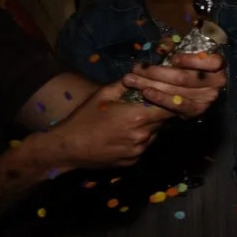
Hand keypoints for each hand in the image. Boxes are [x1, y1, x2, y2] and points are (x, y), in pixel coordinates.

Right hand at [39, 90, 168, 170]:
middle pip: (162, 122)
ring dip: (149, 127)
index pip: (169, 108)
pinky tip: (124, 135)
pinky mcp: (132, 161)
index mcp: (138, 117)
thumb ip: (126, 84)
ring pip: (154, 135)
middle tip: (146, 106)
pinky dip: (139, 140)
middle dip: (157, 113)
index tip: (167, 96)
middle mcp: (143, 135)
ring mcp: (138, 151)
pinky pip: (143, 147)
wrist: (67, 147)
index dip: (169, 101)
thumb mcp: (103, 95)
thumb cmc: (84, 118)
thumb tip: (141, 75)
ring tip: (132, 121)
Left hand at [122, 51, 228, 116]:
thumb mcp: (179, 51)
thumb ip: (173, 47)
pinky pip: (176, 105)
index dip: (193, 61)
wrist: (185, 88)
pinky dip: (160, 98)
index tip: (173, 58)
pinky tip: (146, 92)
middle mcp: (216, 82)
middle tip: (136, 68)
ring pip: (178, 90)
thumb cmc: (182, 64)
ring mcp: (207, 99)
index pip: (214, 62)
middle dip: (158, 72)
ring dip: (151, 83)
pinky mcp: (196, 111)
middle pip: (187, 77)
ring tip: (131, 79)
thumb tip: (163, 46)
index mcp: (217, 65)